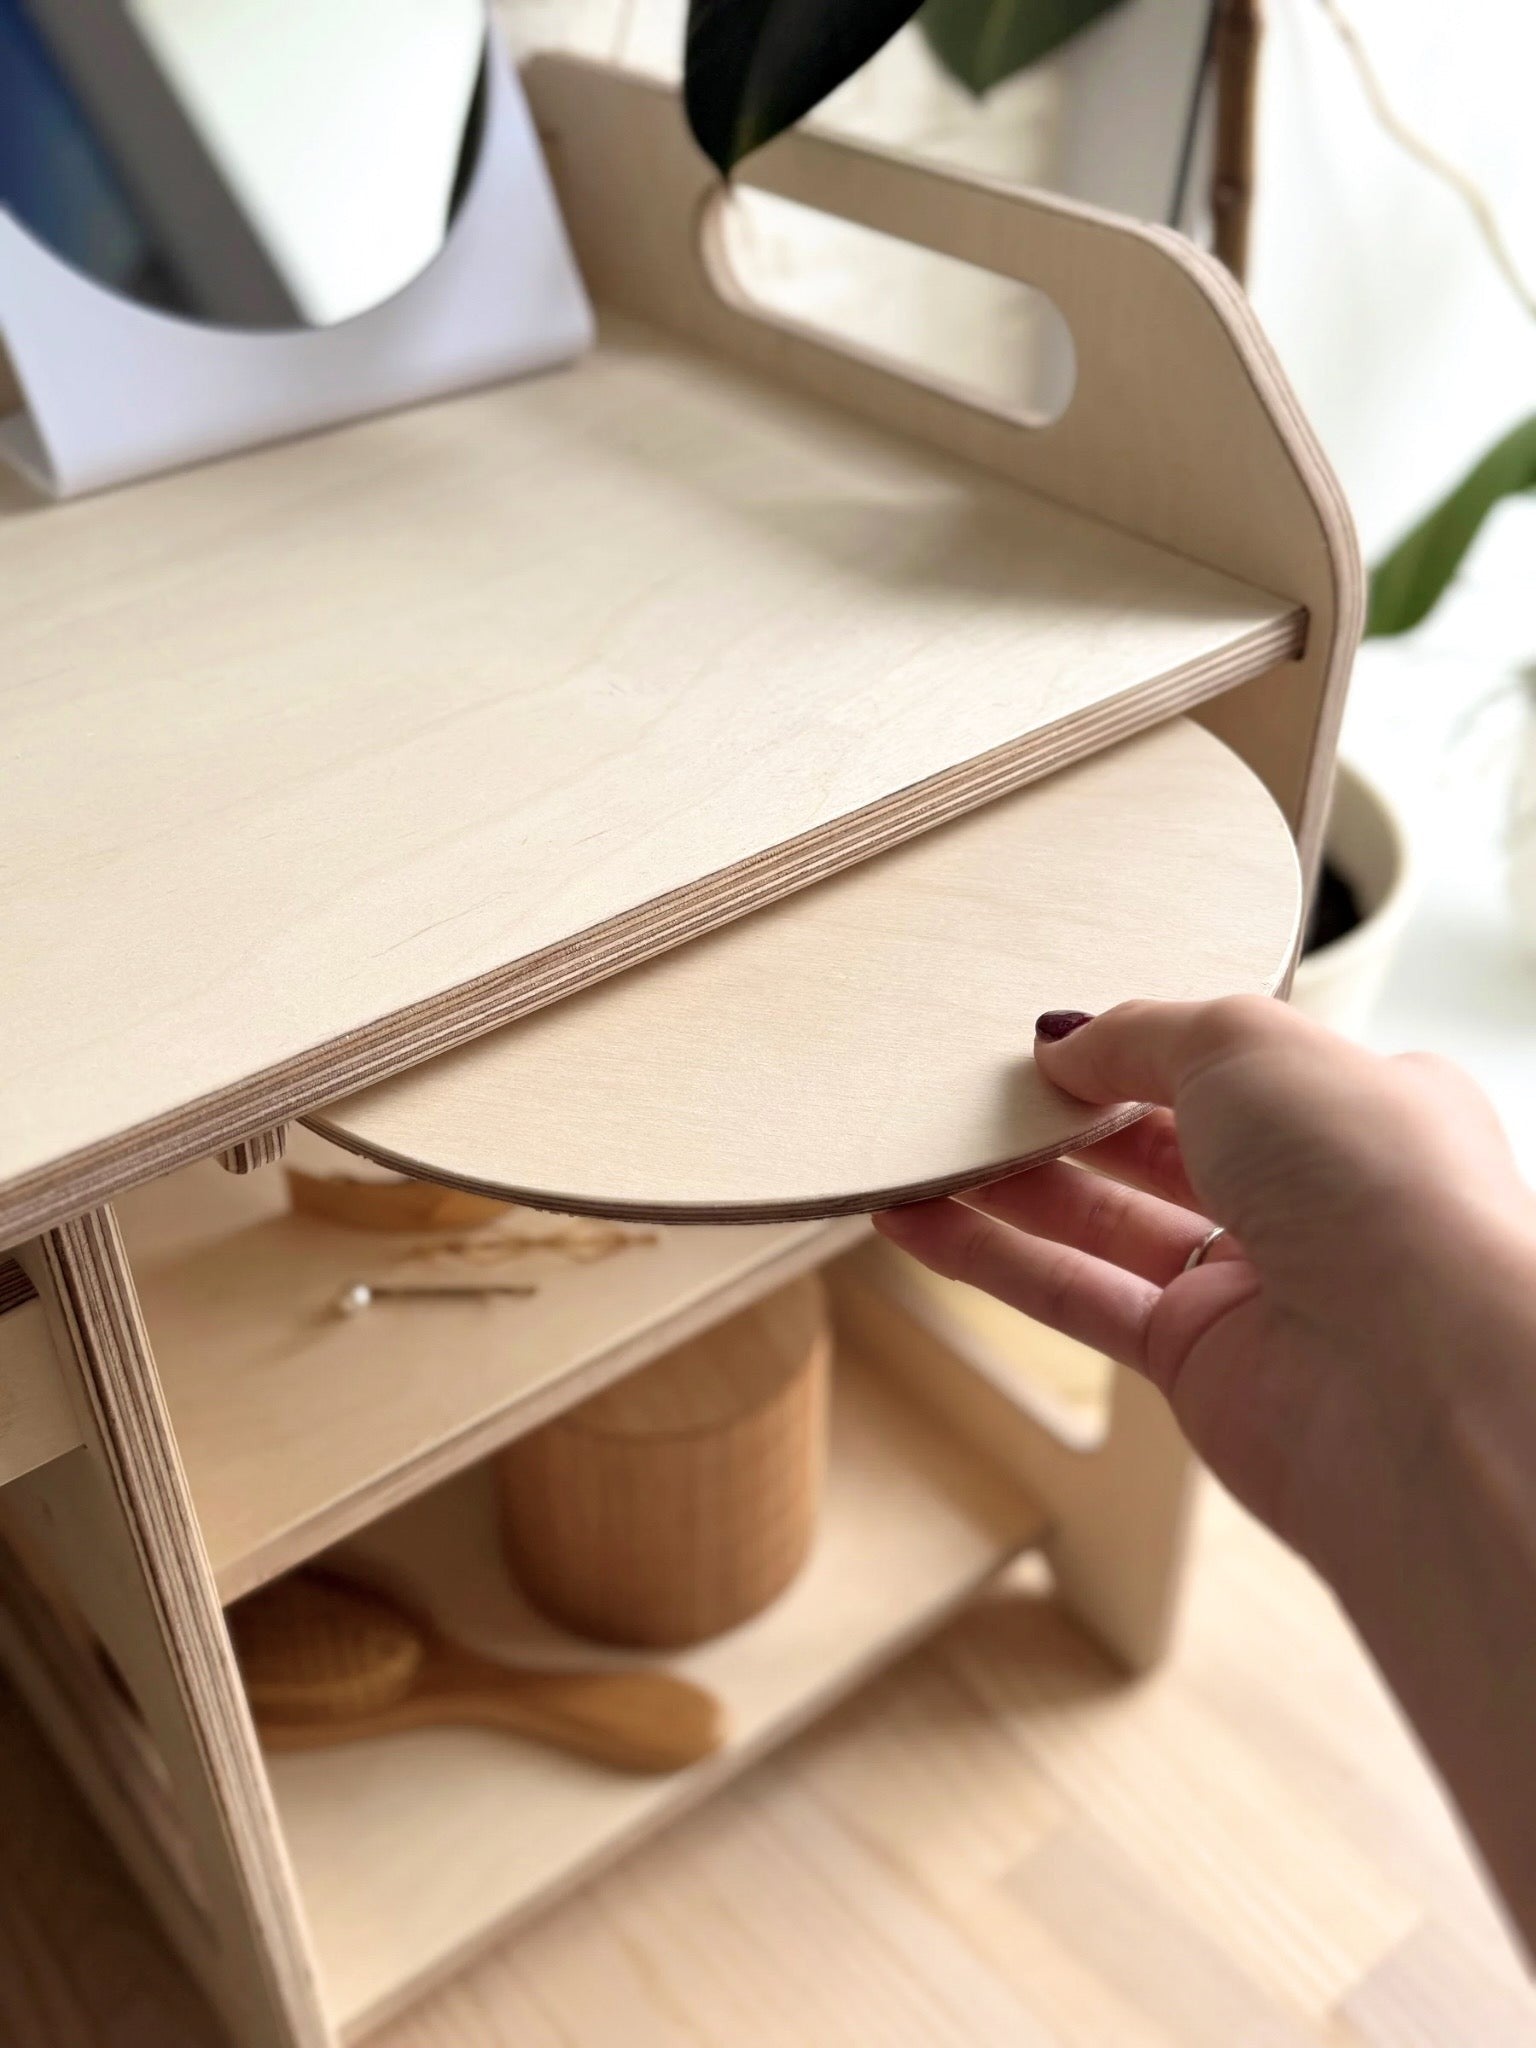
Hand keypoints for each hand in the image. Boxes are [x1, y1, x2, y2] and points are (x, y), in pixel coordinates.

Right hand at [874, 996, 1535, 1566]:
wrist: (1421, 1382)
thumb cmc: (1379, 1187)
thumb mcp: (1249, 1044)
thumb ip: (1145, 1032)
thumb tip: (1068, 1039)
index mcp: (1359, 1107)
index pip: (1226, 1066)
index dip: (1133, 1047)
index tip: (1043, 1040)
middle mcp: (1313, 1200)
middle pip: (1153, 1145)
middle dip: (1057, 1117)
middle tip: (960, 1093)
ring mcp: (1255, 1288)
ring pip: (1102, 1223)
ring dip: (1004, 1187)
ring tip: (911, 1154)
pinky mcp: (1197, 1366)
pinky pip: (1074, 1296)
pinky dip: (993, 1259)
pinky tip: (918, 1224)